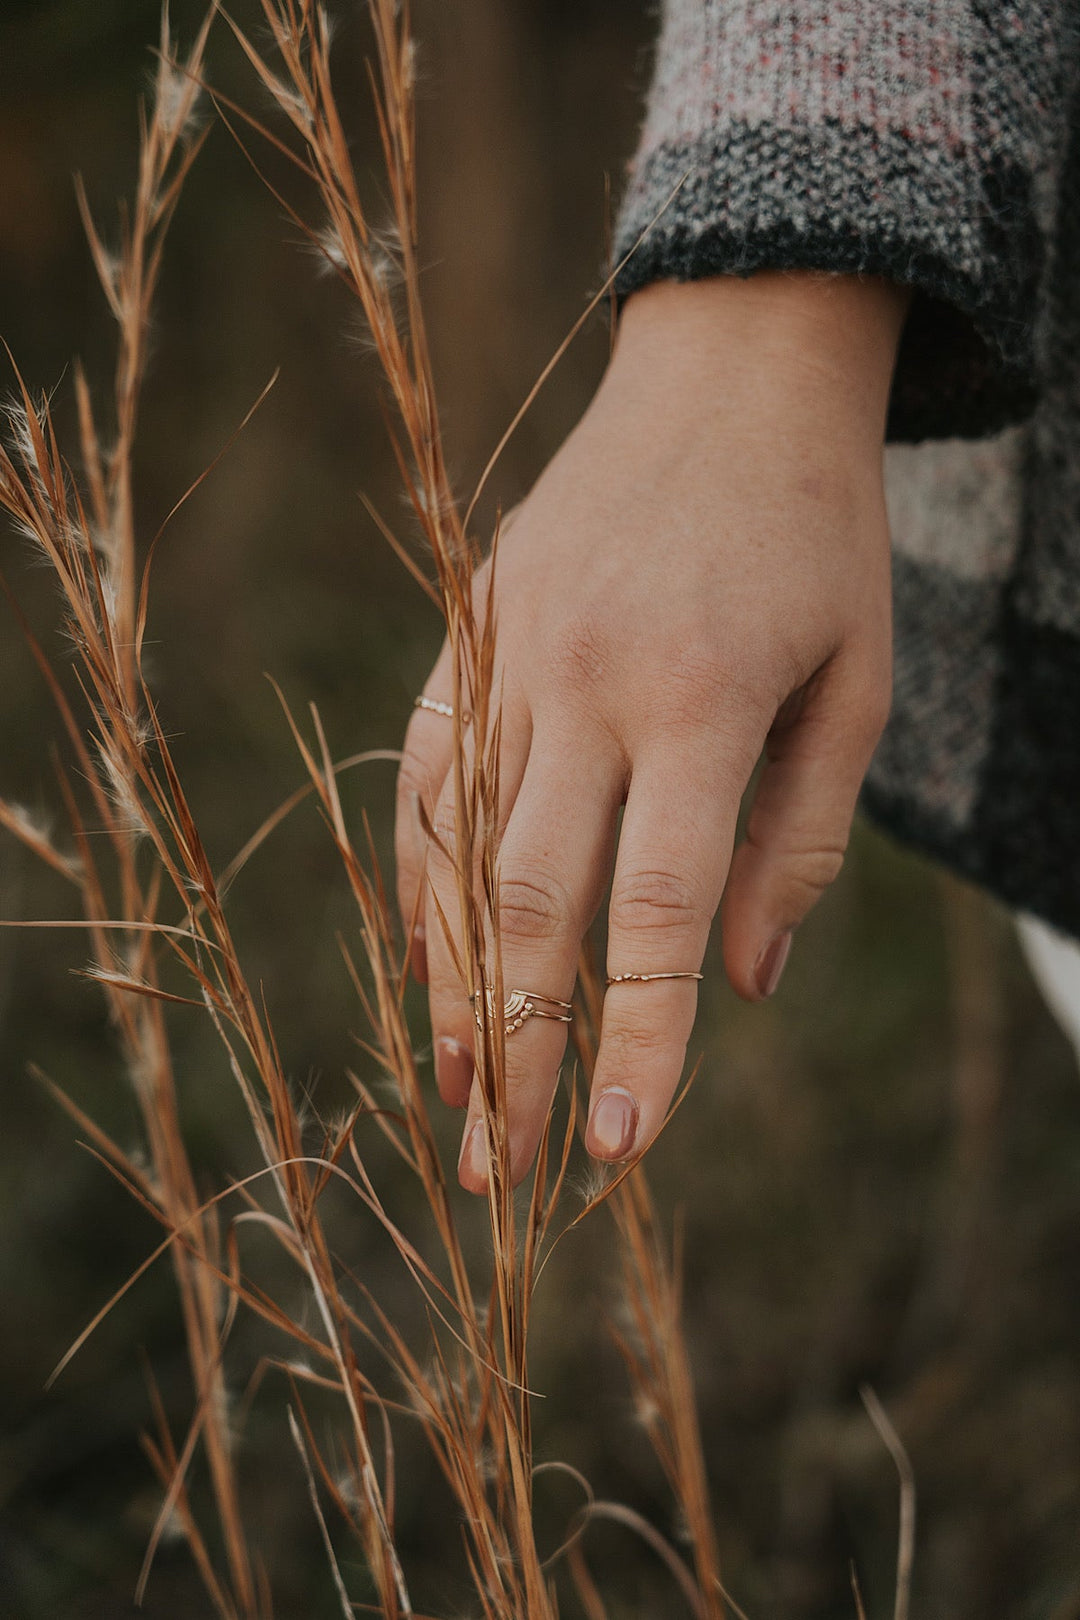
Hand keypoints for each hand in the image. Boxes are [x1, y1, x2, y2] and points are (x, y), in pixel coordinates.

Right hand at [395, 271, 908, 1191]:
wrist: (732, 371)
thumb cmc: (818, 537)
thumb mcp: (859, 681)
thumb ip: (802, 839)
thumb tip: (740, 987)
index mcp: (703, 698)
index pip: (658, 915)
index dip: (640, 1045)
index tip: (625, 1152)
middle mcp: (588, 681)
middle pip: (528, 902)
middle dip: (516, 1050)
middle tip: (497, 1169)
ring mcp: (513, 649)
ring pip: (453, 846)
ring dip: (446, 979)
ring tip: (447, 1089)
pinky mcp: (471, 627)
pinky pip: (426, 770)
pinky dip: (419, 873)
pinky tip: (425, 955)